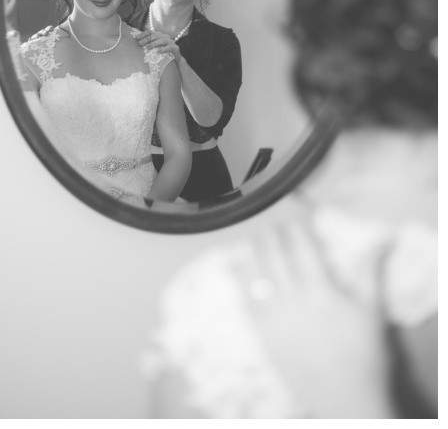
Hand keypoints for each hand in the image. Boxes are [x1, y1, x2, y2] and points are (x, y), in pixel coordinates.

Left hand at [133, 28, 180, 60]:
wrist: (176, 58)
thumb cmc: (163, 53)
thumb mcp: (156, 48)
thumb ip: (149, 44)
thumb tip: (139, 43)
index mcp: (160, 35)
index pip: (151, 32)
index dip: (143, 34)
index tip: (136, 38)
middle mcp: (165, 37)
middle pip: (155, 36)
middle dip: (146, 39)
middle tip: (140, 43)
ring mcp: (170, 42)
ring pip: (161, 40)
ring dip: (153, 43)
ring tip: (147, 47)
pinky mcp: (175, 48)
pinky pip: (169, 47)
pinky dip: (163, 49)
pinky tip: (158, 51)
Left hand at [234, 220, 393, 417]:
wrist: (344, 396)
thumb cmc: (363, 352)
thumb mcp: (372, 310)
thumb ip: (370, 271)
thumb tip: (381, 238)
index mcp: (321, 290)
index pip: (301, 247)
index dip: (294, 228)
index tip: (292, 219)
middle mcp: (293, 297)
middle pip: (273, 254)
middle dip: (271, 235)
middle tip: (272, 227)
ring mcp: (273, 314)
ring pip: (254, 271)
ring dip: (252, 250)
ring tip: (254, 240)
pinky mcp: (260, 330)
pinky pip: (242, 296)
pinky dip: (236, 276)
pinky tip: (232, 263)